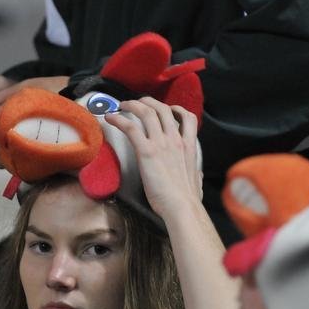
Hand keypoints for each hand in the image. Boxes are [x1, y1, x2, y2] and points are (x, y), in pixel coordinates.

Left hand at [105, 96, 202, 222]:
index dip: (176, 109)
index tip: (167, 110)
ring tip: (122, 105)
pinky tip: (110, 118)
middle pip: (163, 109)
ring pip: (147, 112)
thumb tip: (197, 174)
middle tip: (139, 104)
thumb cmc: (188, 199)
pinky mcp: (146, 151)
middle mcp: (175, 140)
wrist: (181, 206)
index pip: (187, 117)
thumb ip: (195, 173)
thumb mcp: (197, 181)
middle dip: (149, 102)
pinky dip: (118, 119)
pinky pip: (130, 127)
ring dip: (132, 105)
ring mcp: (161, 143)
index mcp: (189, 146)